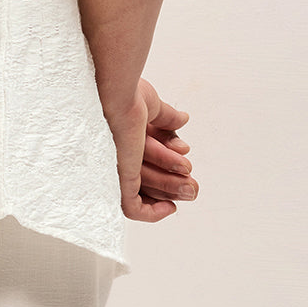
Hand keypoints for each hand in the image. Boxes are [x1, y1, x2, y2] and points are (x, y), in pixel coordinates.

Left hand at [102, 77, 197, 221]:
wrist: (117, 95)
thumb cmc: (124, 93)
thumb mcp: (150, 106)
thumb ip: (164, 116)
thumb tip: (183, 119)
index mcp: (119, 141)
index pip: (143, 162)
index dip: (167, 164)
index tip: (185, 158)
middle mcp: (114, 157)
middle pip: (146, 180)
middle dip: (172, 184)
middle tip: (193, 186)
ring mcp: (115, 170)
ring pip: (145, 192)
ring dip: (170, 193)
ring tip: (190, 188)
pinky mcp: (118, 181)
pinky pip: (132, 208)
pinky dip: (152, 213)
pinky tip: (170, 207)